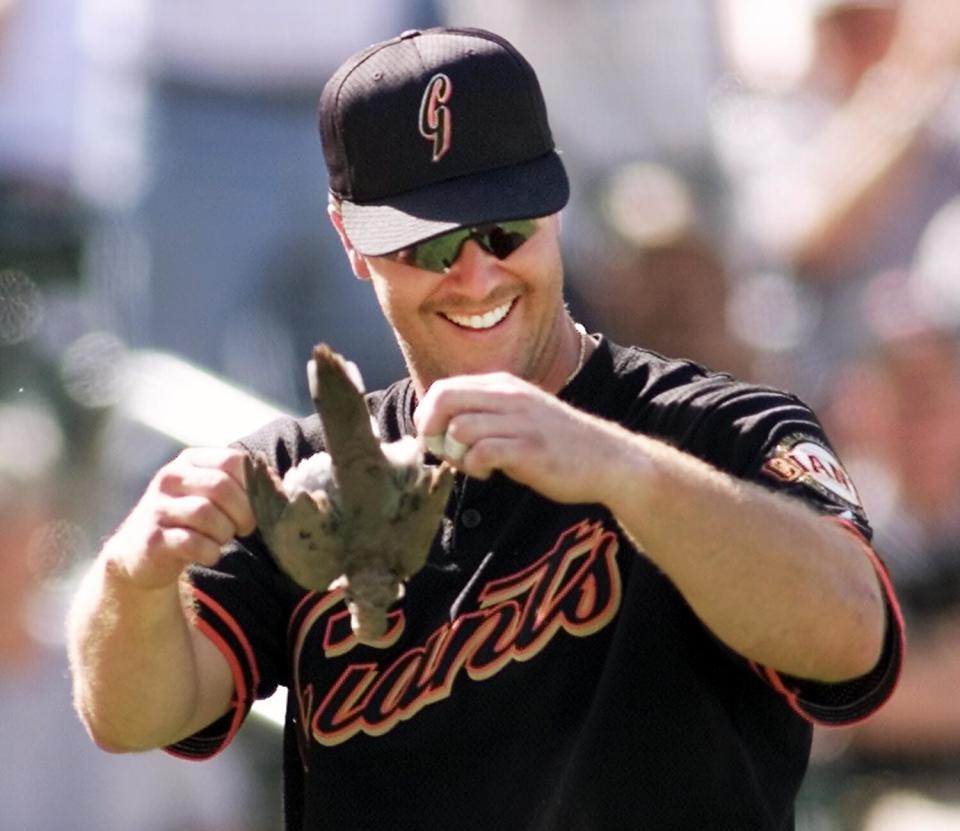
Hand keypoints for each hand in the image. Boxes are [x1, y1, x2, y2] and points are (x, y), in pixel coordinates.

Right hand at [102, 448, 255, 589]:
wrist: (140, 554)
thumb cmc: (189, 521)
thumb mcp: (213, 496)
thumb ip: (245, 485)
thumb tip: (280, 481)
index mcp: (191, 461)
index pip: (233, 460)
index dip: (252, 485)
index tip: (255, 505)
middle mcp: (170, 478)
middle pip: (221, 486)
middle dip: (242, 512)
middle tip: (244, 528)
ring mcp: (157, 508)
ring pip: (206, 514)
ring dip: (225, 533)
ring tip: (221, 539)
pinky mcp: (152, 539)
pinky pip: (192, 543)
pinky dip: (210, 552)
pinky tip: (209, 554)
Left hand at [414, 372, 626, 505]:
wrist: (608, 459)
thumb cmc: (558, 443)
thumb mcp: (519, 415)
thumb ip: (485, 415)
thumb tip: (440, 429)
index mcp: (504, 386)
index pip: (444, 387)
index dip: (427, 416)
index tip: (436, 439)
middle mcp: (510, 396)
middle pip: (444, 399)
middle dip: (431, 429)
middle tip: (443, 452)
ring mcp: (521, 421)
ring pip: (460, 427)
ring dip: (456, 454)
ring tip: (473, 465)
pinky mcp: (530, 448)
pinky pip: (482, 452)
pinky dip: (475, 467)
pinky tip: (489, 474)